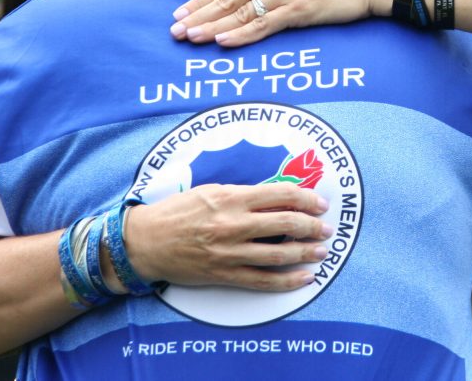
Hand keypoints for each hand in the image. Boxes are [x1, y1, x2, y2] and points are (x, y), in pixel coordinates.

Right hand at [124, 183, 333, 290]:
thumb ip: (243, 194)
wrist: (146, 241)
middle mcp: (233, 224)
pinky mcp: (224, 274)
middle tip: (326, 228)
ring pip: (279, 254)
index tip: (319, 203)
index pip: (280, 194)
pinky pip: (263, 280)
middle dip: (312, 226)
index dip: (306, 198)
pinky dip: (287, 281)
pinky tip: (305, 277)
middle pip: (285, 223)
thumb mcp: (210, 190)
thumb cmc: (177, 211)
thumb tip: (277, 196)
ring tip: (322, 252)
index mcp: (231, 197)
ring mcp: (230, 252)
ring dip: (306, 252)